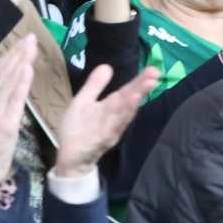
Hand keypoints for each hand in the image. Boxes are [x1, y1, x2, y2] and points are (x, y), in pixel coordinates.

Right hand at [0, 35, 36, 191]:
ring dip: (21, 62)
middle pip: (2, 73)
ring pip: (9, 82)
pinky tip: (28, 69)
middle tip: (31, 38)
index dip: (7, 56)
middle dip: (17, 53)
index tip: (20, 42)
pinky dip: (21, 83)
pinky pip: (15, 100)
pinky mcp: (6, 125)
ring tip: (32, 46)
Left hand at [52, 64, 158, 178]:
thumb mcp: (83, 101)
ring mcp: (109, 129)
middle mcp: (114, 117)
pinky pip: (111, 130)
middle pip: (129, 100)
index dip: (139, 80)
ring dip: (132, 103)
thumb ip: (95, 85)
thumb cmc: (77, 129)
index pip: (127, 90)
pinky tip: (123, 113)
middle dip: (141, 88)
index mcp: (110, 106)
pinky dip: (119, 121)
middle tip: (154, 74)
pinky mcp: (100, 141)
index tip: (153, 69)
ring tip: (141, 90)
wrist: (68, 156)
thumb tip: (107, 65)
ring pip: (123, 115)